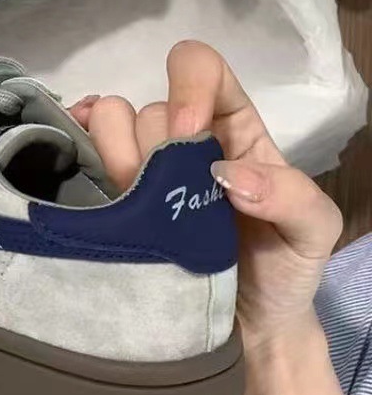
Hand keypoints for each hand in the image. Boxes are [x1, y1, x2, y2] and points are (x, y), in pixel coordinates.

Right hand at [69, 40, 342, 354]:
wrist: (244, 323)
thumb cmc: (283, 268)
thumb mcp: (313, 231)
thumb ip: (291, 196)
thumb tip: (225, 175)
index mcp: (233, 129)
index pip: (203, 71)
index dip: (189, 89)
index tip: (187, 136)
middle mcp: (185, 138)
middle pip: (151, 108)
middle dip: (155, 149)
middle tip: (169, 200)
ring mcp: (146, 166)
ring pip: (113, 124)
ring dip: (120, 159)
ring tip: (138, 202)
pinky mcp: (116, 194)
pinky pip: (85, 143)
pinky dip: (80, 137)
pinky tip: (89, 163)